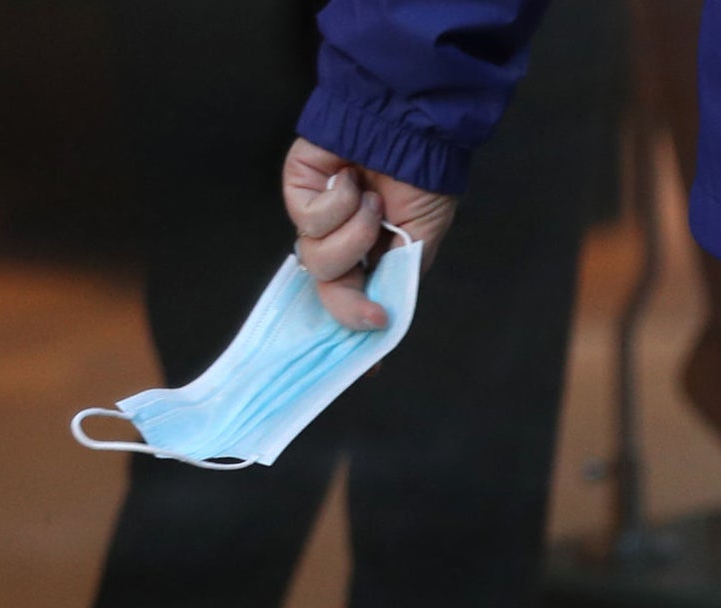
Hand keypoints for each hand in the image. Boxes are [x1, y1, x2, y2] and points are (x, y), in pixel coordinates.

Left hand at [283, 136, 454, 328]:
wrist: (410, 130)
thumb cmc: (423, 180)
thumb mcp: (420, 246)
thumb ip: (397, 284)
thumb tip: (384, 325)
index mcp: (370, 255)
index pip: (351, 299)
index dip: (354, 328)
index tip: (369, 363)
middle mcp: (339, 239)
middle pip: (328, 290)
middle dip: (350, 304)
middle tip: (374, 315)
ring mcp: (315, 215)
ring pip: (318, 259)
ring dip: (354, 235)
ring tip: (372, 204)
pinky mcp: (298, 189)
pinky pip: (308, 221)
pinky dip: (338, 204)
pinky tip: (352, 180)